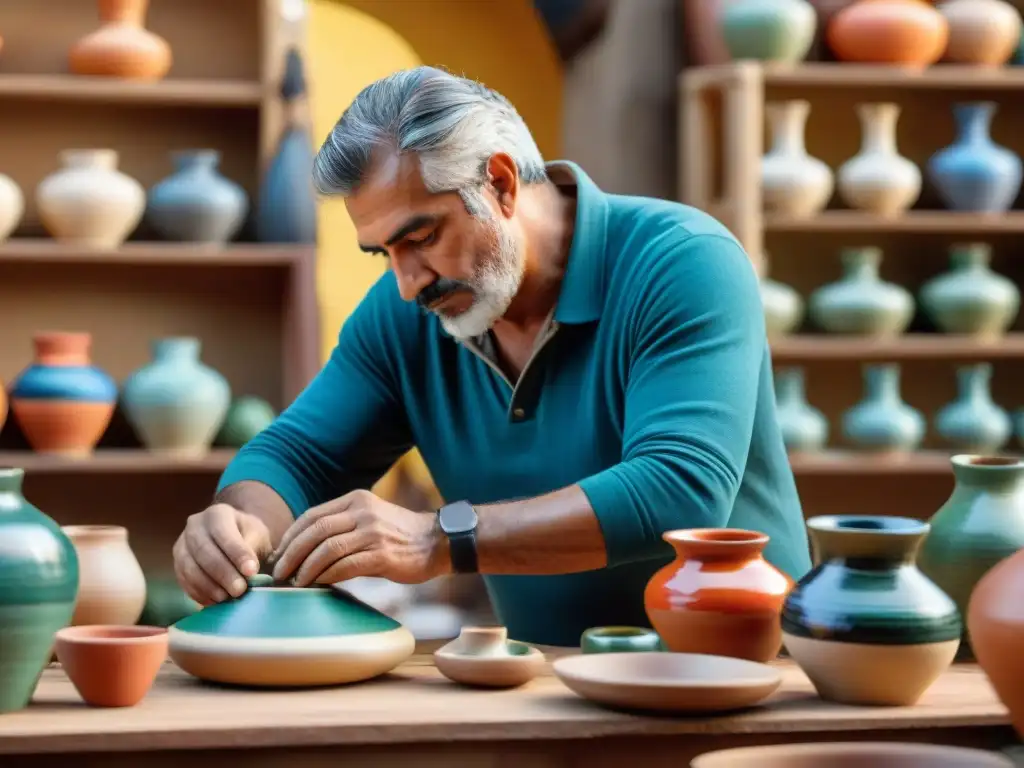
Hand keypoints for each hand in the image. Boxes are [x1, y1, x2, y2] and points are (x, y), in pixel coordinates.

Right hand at [173, 503, 272, 604]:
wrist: (233, 541)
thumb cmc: (248, 537)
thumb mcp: (257, 536)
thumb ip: (253, 548)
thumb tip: (248, 571)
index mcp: (217, 514)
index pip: (224, 533)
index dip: (237, 553)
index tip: (251, 571)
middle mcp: (194, 526)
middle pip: (204, 551)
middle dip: (223, 573)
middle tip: (240, 590)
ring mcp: (181, 545)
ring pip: (190, 568)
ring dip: (209, 586)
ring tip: (228, 598)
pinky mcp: (176, 565)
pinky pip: (184, 581)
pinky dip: (199, 593)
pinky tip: (215, 601)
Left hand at [270, 490, 448, 585]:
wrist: (438, 542)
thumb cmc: (400, 535)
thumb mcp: (371, 518)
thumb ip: (344, 526)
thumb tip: (306, 549)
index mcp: (356, 500)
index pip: (312, 515)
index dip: (291, 536)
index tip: (278, 554)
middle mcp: (362, 512)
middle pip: (315, 530)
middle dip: (291, 553)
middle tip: (278, 572)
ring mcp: (373, 533)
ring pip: (327, 549)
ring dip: (306, 568)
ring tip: (295, 582)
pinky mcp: (382, 555)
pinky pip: (345, 566)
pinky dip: (327, 576)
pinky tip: (318, 584)